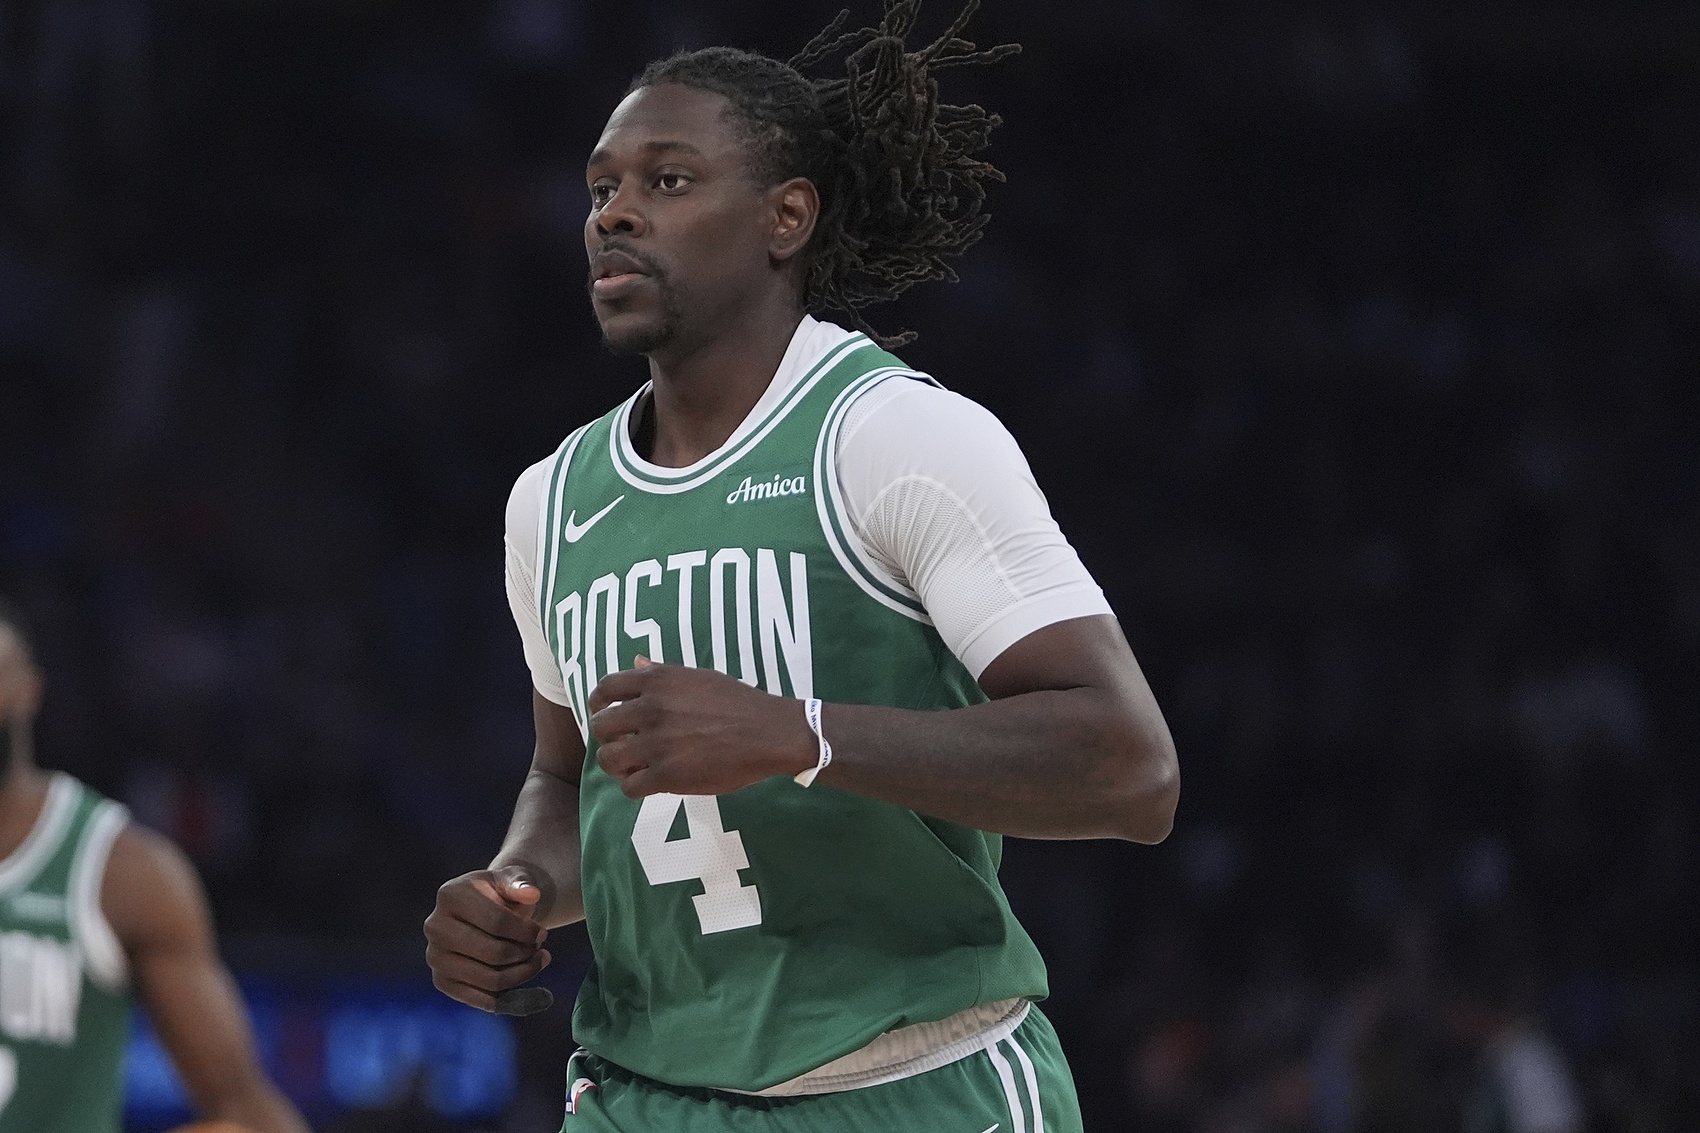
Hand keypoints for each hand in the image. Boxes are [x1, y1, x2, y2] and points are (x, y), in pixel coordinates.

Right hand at [424, 866, 551, 1012]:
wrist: (481, 910)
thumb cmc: (499, 894)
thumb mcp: (510, 880)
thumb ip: (521, 883)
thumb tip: (531, 894)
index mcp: (451, 895)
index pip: (497, 922)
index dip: (526, 932)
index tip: (543, 933)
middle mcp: (436, 927)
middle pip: (494, 953)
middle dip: (525, 954)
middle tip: (540, 950)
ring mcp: (435, 956)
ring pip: (489, 979)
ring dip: (521, 975)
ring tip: (535, 962)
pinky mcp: (441, 980)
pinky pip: (477, 998)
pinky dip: (504, 996)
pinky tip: (519, 980)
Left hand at [588, 657, 815, 797]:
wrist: (769, 733)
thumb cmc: (737, 702)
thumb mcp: (698, 677)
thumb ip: (663, 673)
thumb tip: (637, 662)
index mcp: (656, 681)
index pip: (605, 689)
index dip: (598, 705)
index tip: (604, 715)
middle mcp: (650, 709)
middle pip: (601, 727)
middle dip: (607, 739)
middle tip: (623, 746)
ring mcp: (656, 744)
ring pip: (609, 760)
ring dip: (617, 766)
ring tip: (633, 768)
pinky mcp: (667, 776)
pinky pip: (630, 787)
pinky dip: (635, 787)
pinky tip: (649, 784)